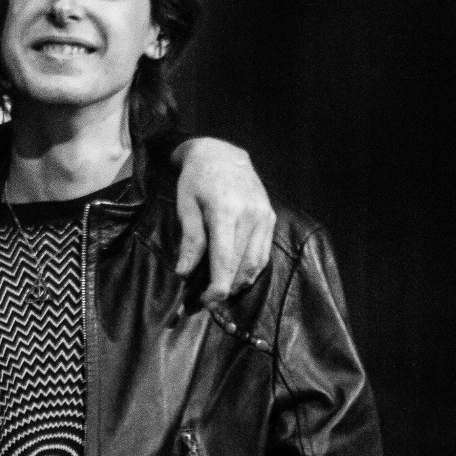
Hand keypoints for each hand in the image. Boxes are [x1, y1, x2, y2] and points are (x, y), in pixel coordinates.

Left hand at [172, 137, 275, 302]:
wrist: (221, 154)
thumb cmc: (196, 179)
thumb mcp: (185, 206)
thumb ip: (190, 240)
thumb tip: (185, 272)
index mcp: (226, 212)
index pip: (225, 260)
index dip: (217, 286)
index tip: (205, 301)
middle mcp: (251, 216)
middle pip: (242, 265)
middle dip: (225, 288)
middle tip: (207, 301)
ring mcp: (264, 216)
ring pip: (256, 263)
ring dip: (240, 282)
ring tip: (221, 291)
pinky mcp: (271, 217)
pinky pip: (264, 252)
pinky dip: (252, 269)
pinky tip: (237, 276)